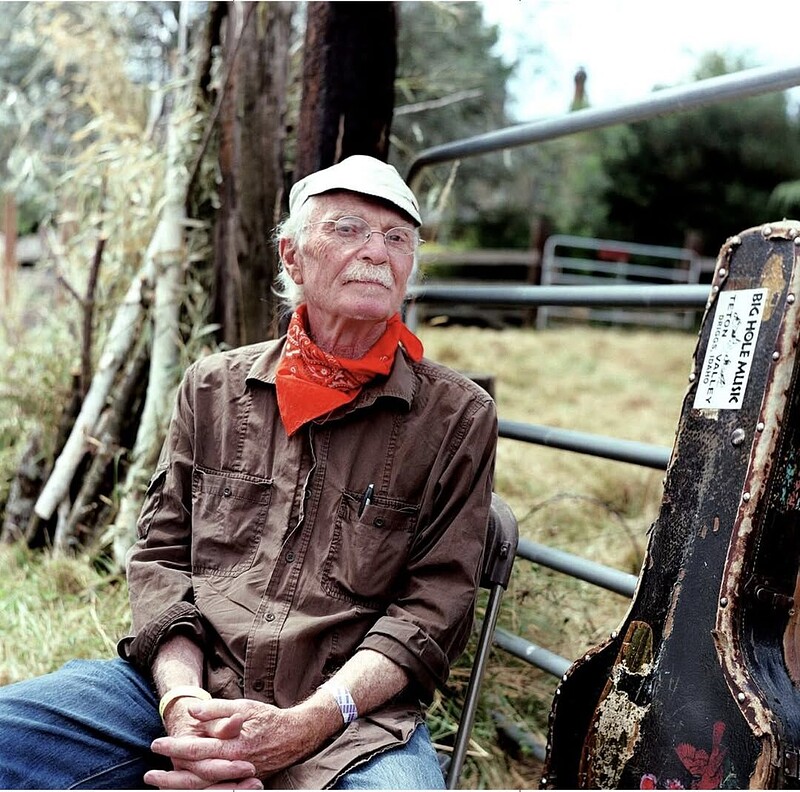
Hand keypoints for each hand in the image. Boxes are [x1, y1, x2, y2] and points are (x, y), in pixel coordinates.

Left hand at [146, 698, 320, 786]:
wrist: (295, 736)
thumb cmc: (268, 719)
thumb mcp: (244, 707)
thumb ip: (217, 710)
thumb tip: (193, 710)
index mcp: (233, 746)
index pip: (197, 749)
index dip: (175, 747)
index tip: (157, 744)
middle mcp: (234, 766)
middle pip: (196, 777)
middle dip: (170, 777)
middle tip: (149, 774)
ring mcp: (238, 778)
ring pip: (204, 788)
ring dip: (180, 786)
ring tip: (160, 784)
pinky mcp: (241, 783)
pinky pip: (216, 790)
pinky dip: (198, 791)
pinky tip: (184, 788)